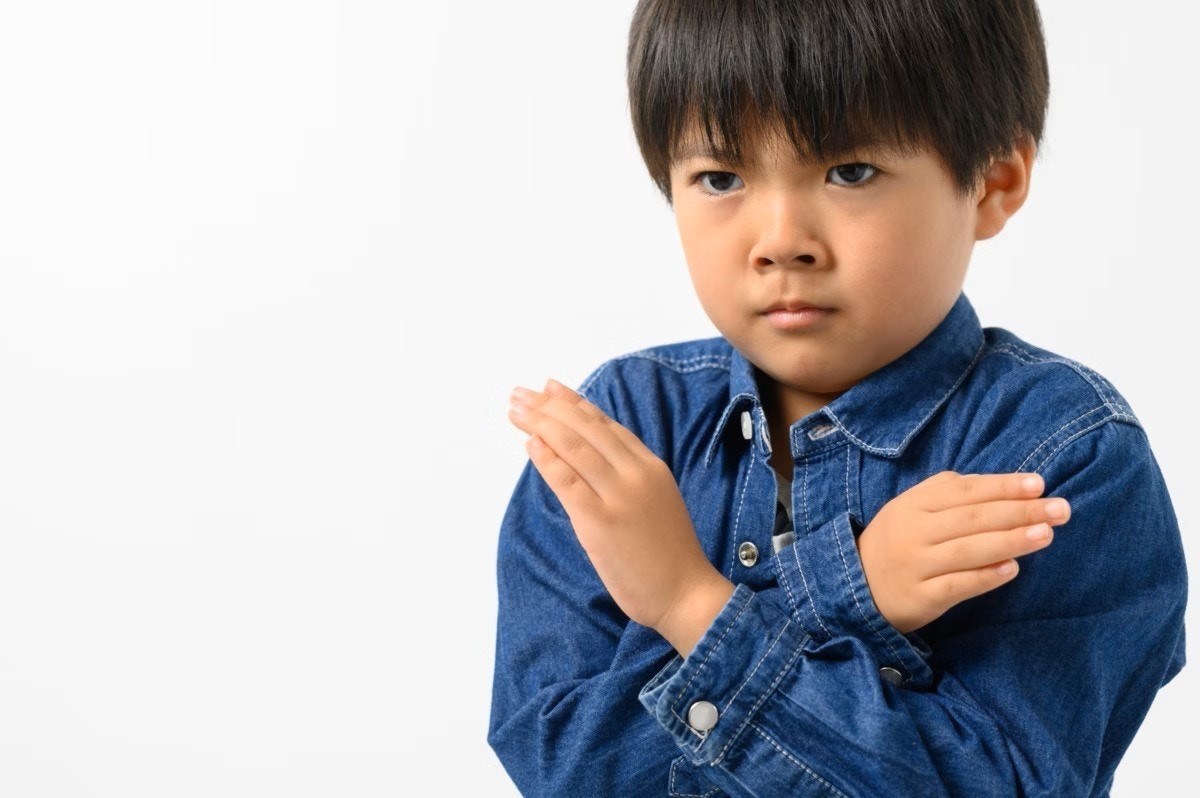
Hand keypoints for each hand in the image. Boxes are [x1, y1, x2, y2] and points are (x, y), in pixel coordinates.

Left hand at [508, 379, 733, 655]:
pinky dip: (547, 459)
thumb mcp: (655, 500)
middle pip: (585, 428)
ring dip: (540, 423)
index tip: (549, 388)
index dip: (574, 403)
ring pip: (574, 447)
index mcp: (650, 466)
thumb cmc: (668, 554)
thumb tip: (588, 459)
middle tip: (521, 393)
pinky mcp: (600, 522)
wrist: (685, 592)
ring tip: (516, 410)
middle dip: (549, 406)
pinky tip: (529, 443)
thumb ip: (626, 477)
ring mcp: (618, 496)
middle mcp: (636, 473)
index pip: (605, 424)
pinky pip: (567, 482)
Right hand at [857, 470, 1069, 632]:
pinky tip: (1013, 569)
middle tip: (1060, 509)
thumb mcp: (912, 508)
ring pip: (969, 550)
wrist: (857, 585)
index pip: (965, 491)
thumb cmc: (898, 541)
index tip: (1039, 484)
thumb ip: (947, 493)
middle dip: (1019, 511)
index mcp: (914, 504)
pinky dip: (986, 576)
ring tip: (1046, 534)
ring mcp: (916, 565)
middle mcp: (914, 532)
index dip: (1002, 486)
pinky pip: (958, 586)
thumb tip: (1000, 485)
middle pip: (972, 518)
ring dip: (1010, 540)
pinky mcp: (920, 597)